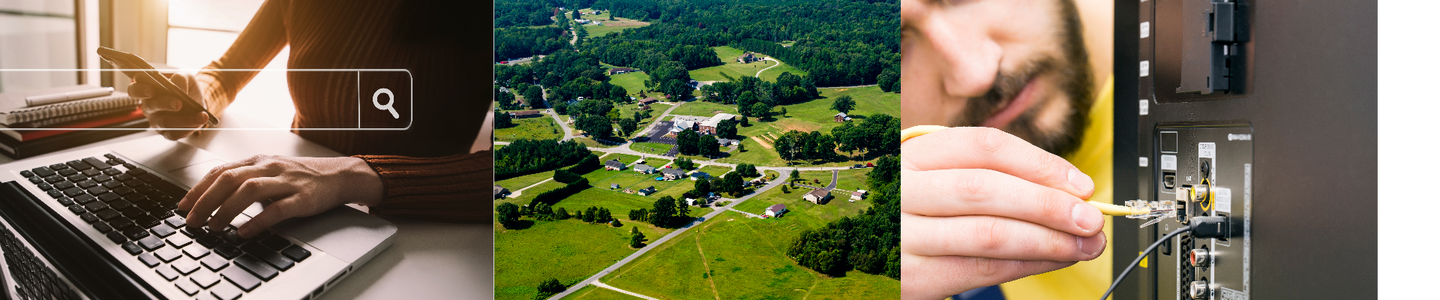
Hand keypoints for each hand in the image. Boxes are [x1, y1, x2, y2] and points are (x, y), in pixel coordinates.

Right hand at [129, 72, 208, 139]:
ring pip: (164, 122)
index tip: (150, 90)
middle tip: (178, 103)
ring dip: (183, 119)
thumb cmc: (186, 87)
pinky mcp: (165, 133)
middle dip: (164, 104)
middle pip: (149, 106)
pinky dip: (188, 129)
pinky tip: (199, 121)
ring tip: (200, 115)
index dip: (139, 90)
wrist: (197, 102)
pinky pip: (173, 134)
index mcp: (147, 89)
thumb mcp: (186, 78)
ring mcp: (155, 121)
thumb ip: (181, 78)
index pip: (134, 90)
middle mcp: (148, 106)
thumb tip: (178, 86)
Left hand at [177, 155, 384, 237]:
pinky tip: (244, 231)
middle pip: (230, 180)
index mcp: (258, 161)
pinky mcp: (302, 198)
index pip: (221, 172)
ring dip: (226, 210)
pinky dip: (257, 221)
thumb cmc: (302, 177)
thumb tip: (213, 199)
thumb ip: (246, 181)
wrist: (339, 175)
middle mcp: (269, 168)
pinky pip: (276, 209)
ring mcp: (286, 182)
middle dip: (206, 201)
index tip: (183, 206)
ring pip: (249, 191)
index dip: (198, 189)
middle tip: (192, 221)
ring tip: (214, 227)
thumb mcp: (270, 172)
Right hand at [899, 127, 1103, 299]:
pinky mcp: (909, 275)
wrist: (858, 259)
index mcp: (911, 154)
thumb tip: (1069, 191)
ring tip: (1082, 245)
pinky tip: (1049, 262)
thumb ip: (989, 179)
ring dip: (1046, 241)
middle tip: (1091, 219)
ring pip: (987, 233)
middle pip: (986, 188)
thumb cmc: (911, 215)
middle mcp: (901, 189)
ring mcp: (901, 234)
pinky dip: (1023, 266)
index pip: (982, 146)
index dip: (1039, 164)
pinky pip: (977, 270)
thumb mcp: (936, 182)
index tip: (1080, 184)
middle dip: (1048, 204)